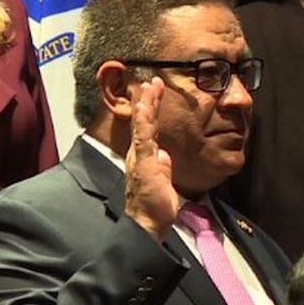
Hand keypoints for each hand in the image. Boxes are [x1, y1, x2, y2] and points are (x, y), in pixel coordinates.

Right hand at [124, 78, 180, 241]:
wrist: (147, 224)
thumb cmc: (155, 206)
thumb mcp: (163, 181)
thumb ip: (163, 167)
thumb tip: (165, 156)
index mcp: (144, 157)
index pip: (149, 128)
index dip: (152, 109)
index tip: (155, 91)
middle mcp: (138, 154)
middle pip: (144, 122)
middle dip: (148, 100)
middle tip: (153, 80)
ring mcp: (140, 157)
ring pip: (143, 126)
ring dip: (147, 104)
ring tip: (150, 87)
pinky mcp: (143, 163)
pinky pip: (144, 138)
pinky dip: (144, 121)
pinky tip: (146, 108)